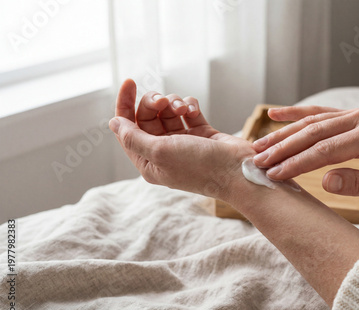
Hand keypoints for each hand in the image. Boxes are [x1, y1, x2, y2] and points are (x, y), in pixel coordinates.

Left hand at [110, 79, 253, 198]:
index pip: (127, 129)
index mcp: (149, 162)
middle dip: (154, 103)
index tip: (129, 82)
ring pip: (168, 111)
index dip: (125, 104)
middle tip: (164, 101)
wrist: (237, 171)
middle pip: (147, 116)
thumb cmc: (199, 166)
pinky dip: (189, 106)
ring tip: (184, 109)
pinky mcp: (201, 133)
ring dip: (174, 104)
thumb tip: (113, 122)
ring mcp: (183, 142)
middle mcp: (164, 152)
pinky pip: (187, 111)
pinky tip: (194, 110)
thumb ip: (132, 137)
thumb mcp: (159, 152)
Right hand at [252, 106, 358, 202]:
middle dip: (283, 148)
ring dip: (284, 133)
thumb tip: (325, 182)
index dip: (297, 163)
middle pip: (313, 132)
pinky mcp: (352, 115)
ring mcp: (356, 113)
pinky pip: (320, 113)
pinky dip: (297, 113)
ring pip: (312, 121)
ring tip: (259, 144)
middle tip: (258, 161)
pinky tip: (276, 113)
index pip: (325, 151)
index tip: (275, 174)